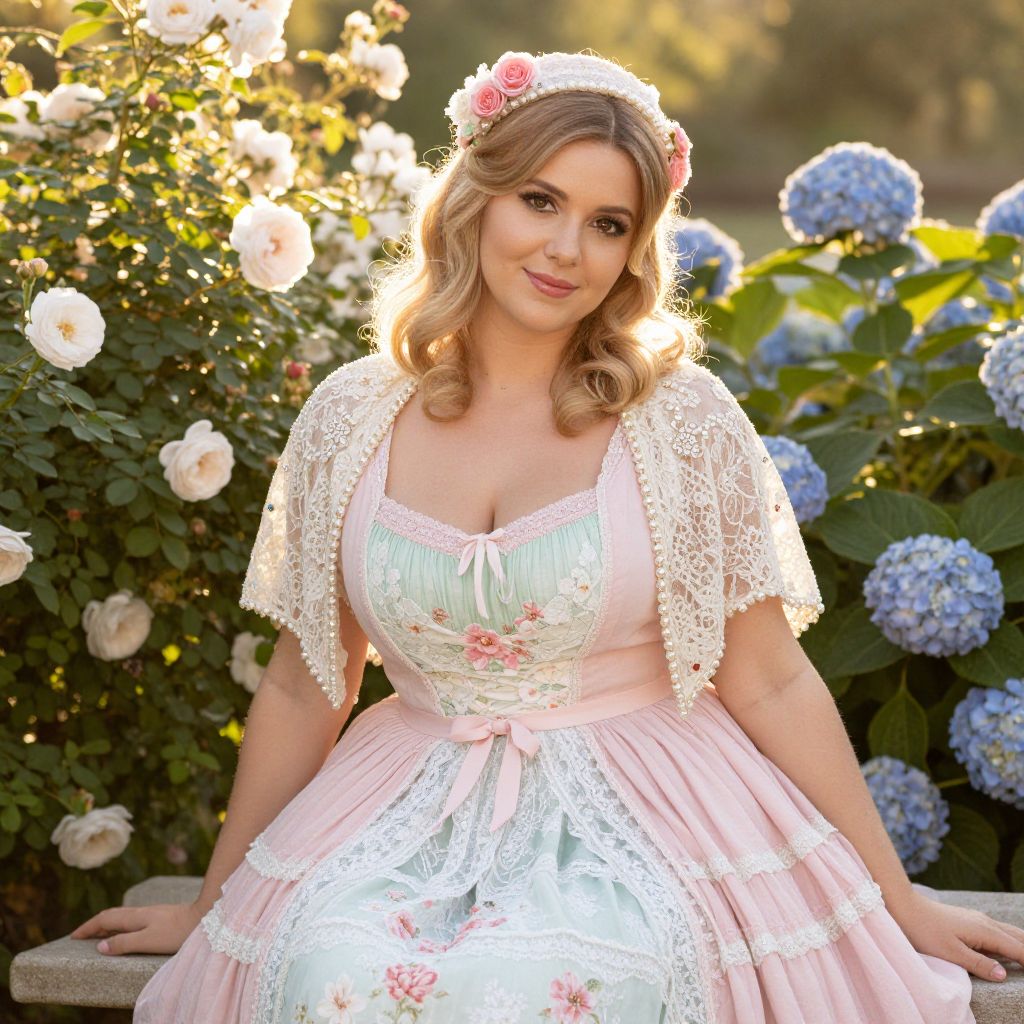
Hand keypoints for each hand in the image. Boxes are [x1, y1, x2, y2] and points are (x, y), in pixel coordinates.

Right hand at [69, 900, 207, 955]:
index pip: (105, 918)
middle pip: (112, 915)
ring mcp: (153, 913)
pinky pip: (133, 920)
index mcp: (135, 916)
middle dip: (94, 924)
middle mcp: (142, 912)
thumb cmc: (177, 932)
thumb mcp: (147, 940)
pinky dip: (121, 925)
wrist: (206, 918)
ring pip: (123, 916)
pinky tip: (126, 932)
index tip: (73, 936)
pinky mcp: (162, 917)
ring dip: (107, 924)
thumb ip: (123, 943)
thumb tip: (100, 946)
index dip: (88, 927)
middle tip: (80, 936)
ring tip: (98, 935)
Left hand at [890, 890, 1023, 981]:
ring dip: (1020, 944)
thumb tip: (1003, 974)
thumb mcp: (951, 953)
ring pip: (1008, 932)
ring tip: (1023, 959)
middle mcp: (985, 922)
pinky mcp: (969, 920)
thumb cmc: (924, 931)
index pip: (1018, 949)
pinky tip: (1006, 948)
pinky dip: (1008, 940)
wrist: (904, 907)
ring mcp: (977, 919)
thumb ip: (979, 964)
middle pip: (1018, 937)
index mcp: (985, 931)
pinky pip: (997, 930)